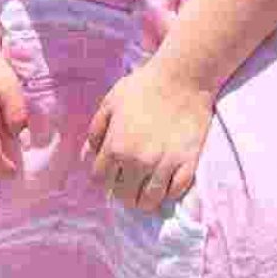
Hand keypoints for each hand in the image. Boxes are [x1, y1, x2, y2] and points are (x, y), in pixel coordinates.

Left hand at [84, 58, 214, 211]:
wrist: (183, 76)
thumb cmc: (144, 86)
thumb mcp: (111, 101)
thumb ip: (96, 130)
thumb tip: (89, 155)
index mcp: (115, 147)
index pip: (100, 180)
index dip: (104, 178)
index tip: (112, 173)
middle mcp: (137, 161)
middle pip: (124, 196)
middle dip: (123, 191)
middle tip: (129, 182)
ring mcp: (164, 164)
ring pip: (149, 201)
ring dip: (145, 199)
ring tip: (146, 189)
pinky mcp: (187, 162)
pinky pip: (175, 192)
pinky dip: (169, 191)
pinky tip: (166, 182)